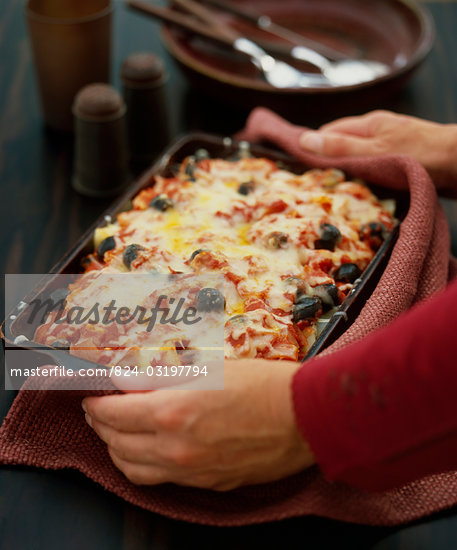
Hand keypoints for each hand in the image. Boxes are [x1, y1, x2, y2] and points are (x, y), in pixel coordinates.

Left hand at [82, 359, 314, 490]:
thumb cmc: (263, 385)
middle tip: (98, 410)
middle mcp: (175, 448)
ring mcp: (191, 471)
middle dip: (100, 424)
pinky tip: (146, 452)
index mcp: (172, 413)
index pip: (113, 412)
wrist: (305, 418)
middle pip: (116, 442)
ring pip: (132, 469)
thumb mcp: (208, 369)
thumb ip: (161, 377)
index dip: (96, 402)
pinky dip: (142, 466)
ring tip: (115, 433)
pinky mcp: (206, 483)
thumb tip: (128, 379)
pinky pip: (160, 481)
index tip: (92, 395)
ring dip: (116, 450)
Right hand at [299, 110, 456, 193]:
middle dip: (328, 162)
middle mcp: (378, 132)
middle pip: (343, 145)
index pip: (329, 132)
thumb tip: (305, 140)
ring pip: (359, 158)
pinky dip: (365, 178)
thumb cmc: (421, 153)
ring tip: (334, 192)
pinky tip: (362, 191)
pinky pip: (374, 168)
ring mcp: (391, 146)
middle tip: (313, 185)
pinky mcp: (402, 160)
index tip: (297, 166)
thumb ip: (340, 148)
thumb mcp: (374, 151)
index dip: (312, 146)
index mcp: (369, 124)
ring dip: (347, 172)